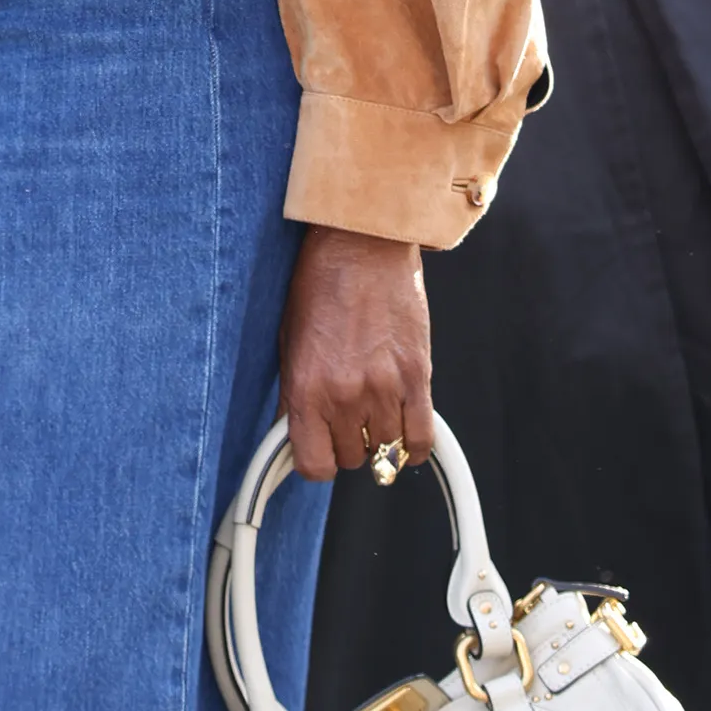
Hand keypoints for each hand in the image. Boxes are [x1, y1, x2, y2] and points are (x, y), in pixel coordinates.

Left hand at [279, 228, 433, 482]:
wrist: (362, 245)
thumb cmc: (321, 285)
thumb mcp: (289, 341)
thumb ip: (293, 394)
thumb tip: (291, 432)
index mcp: (307, 388)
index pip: (314, 465)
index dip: (316, 462)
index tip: (319, 450)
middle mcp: (345, 395)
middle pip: (351, 458)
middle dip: (347, 443)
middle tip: (346, 418)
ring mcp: (385, 388)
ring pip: (385, 450)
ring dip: (379, 438)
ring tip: (372, 411)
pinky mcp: (418, 376)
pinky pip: (421, 438)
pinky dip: (413, 447)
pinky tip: (405, 435)